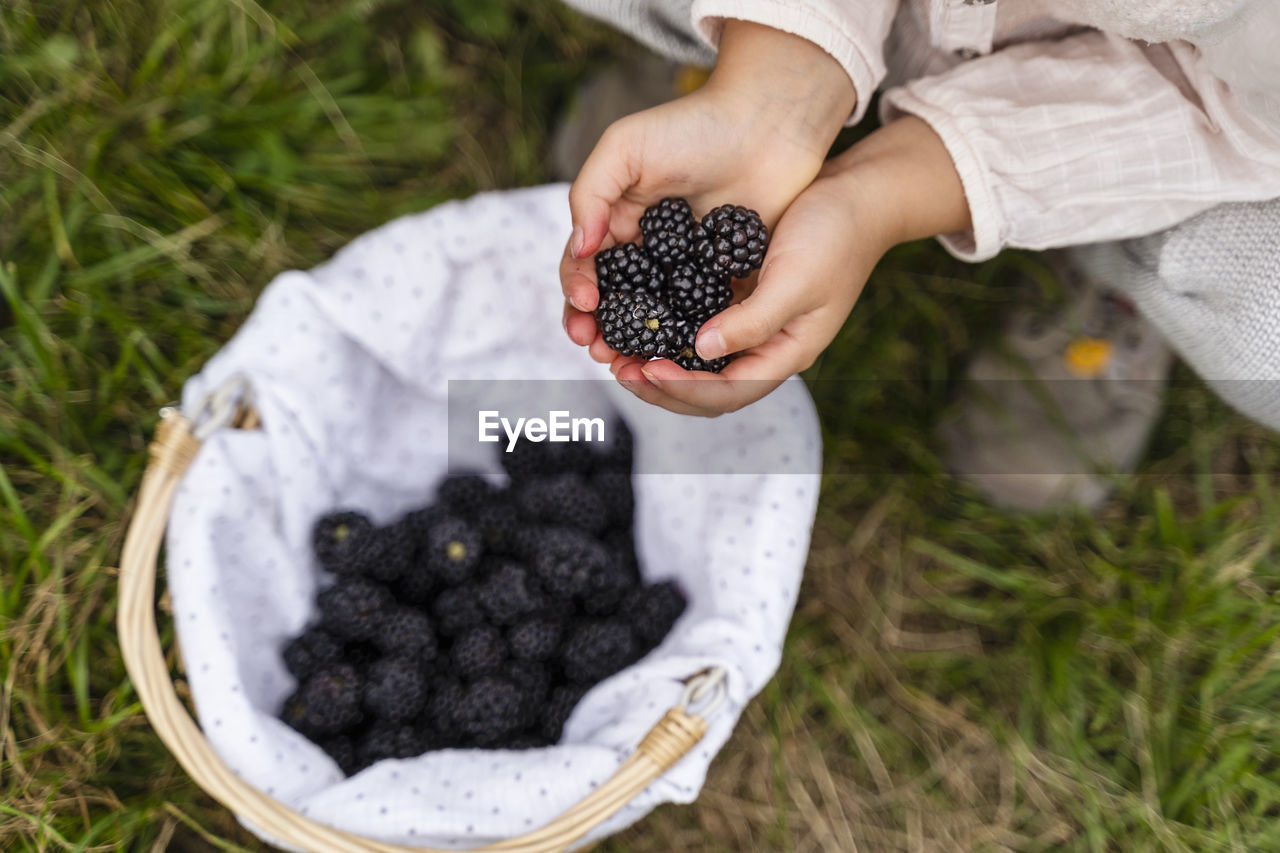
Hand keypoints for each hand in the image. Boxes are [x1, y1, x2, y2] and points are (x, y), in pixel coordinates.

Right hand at [561, 21, 855, 342]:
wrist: (768, 124)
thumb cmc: (695, 126)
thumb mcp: (626, 147)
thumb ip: (591, 194)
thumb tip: (579, 249)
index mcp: (617, 221)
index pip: (585, 267)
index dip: (578, 290)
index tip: (586, 307)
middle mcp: (648, 250)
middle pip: (614, 302)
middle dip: (599, 330)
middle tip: (597, 351)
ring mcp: (686, 268)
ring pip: (653, 318)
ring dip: (636, 344)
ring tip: (628, 363)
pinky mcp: (722, 279)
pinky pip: (698, 316)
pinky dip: (683, 337)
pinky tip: (677, 354)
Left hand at [608, 117, 972, 415]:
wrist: (856, 196)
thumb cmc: (835, 236)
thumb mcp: (796, 279)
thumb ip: (753, 321)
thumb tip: (701, 352)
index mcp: (783, 354)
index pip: (726, 392)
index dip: (682, 388)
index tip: (644, 366)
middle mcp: (763, 347)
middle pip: (704, 389)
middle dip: (658, 384)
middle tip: (615, 366)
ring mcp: (749, 324)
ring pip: (694, 362)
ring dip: (654, 360)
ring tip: (614, 350)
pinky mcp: (735, 297)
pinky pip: (692, 324)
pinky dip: (662, 327)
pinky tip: (634, 314)